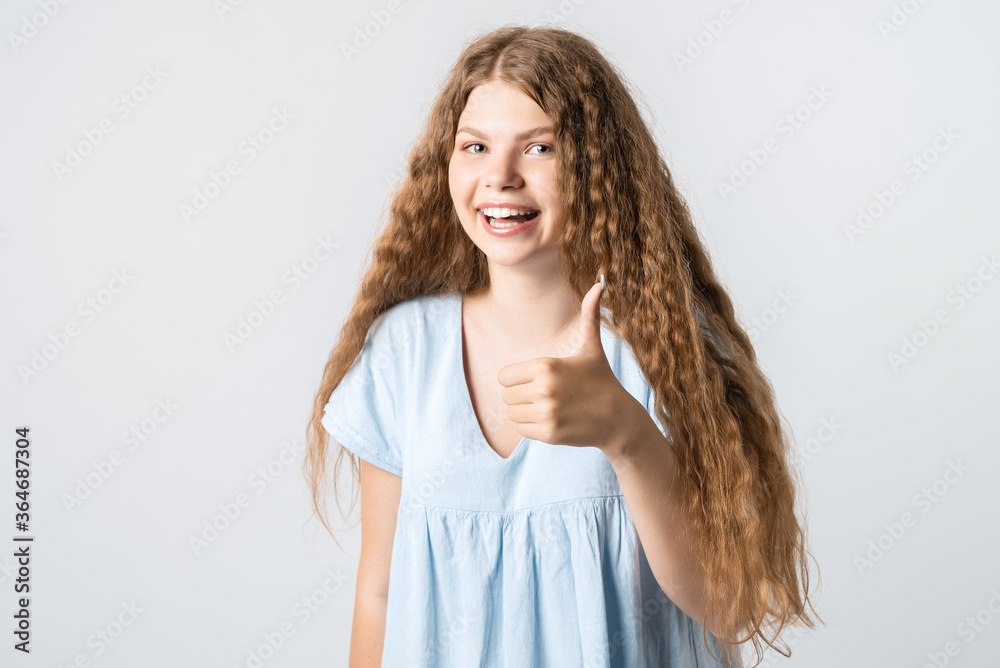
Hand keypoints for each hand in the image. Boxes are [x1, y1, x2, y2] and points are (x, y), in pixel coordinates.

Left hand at [497, 275, 635, 450]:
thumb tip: (600, 282)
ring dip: (524, 412)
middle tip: (543, 395)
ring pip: (512, 413)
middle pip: (506, 395)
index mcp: (546, 365)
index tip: (535, 380)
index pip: (504, 376)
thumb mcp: (592, 348)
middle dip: (520, 396)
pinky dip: (532, 427)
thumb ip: (589, 316)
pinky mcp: (549, 433)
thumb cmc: (600, 380)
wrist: (618, 419)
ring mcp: (547, 412)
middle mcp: (544, 388)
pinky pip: (521, 430)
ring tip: (547, 408)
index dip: (517, 378)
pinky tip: (552, 421)